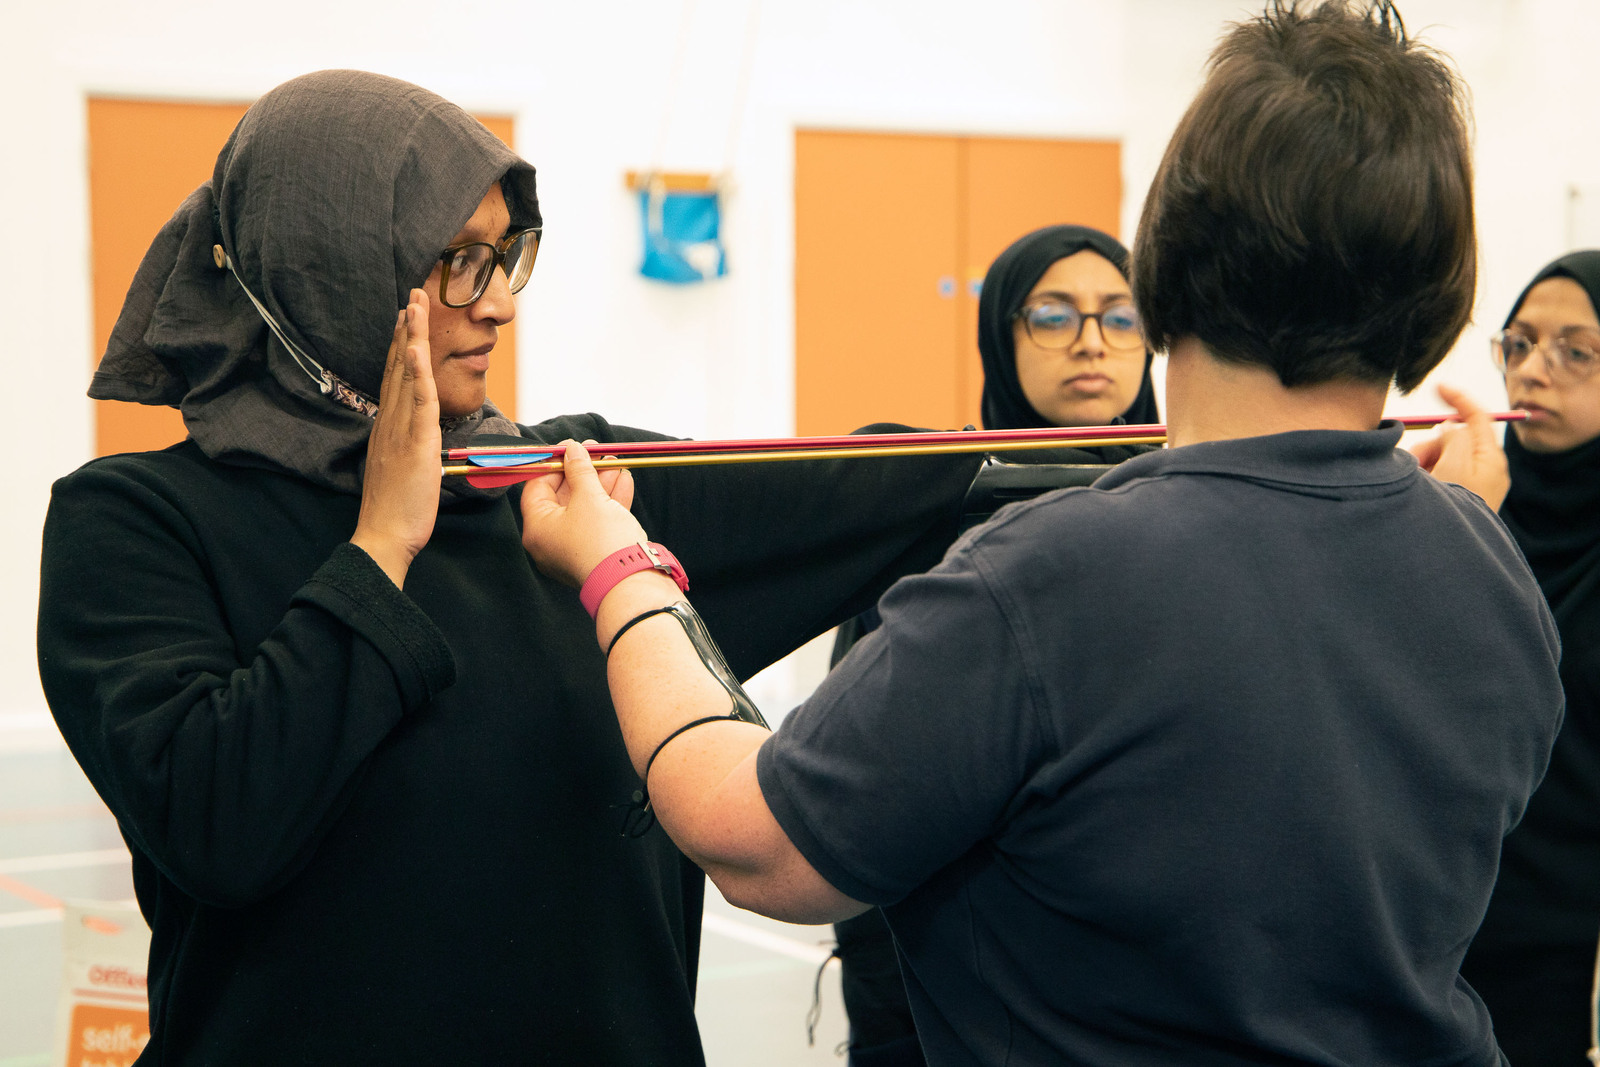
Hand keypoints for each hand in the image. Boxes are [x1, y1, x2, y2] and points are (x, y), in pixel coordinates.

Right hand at [351, 289, 440, 586]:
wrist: (383, 536)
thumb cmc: (396, 510)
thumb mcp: (402, 469)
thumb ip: (406, 447)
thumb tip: (416, 438)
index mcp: (388, 427)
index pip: (396, 377)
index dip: (401, 346)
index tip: (407, 318)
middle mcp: (389, 421)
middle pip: (397, 366)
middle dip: (406, 329)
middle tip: (412, 295)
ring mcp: (399, 429)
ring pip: (406, 375)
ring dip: (411, 338)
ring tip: (415, 305)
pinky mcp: (414, 443)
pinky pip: (417, 401)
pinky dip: (416, 372)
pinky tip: (415, 348)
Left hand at [520, 439, 646, 586]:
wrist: (630, 580)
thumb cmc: (601, 539)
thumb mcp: (588, 496)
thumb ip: (579, 469)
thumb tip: (572, 450)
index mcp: (537, 528)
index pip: (537, 487)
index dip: (554, 464)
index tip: (569, 447)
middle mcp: (550, 541)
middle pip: (563, 497)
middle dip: (582, 472)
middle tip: (596, 451)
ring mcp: (574, 548)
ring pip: (584, 508)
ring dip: (600, 483)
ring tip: (614, 462)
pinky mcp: (596, 553)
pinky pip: (598, 522)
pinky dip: (610, 502)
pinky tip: (623, 480)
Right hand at [1408, 384, 1509, 509]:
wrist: (1452, 554)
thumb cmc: (1456, 509)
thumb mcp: (1454, 465)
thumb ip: (1454, 437)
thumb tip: (1450, 427)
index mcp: (1490, 458)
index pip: (1477, 417)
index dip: (1458, 398)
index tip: (1437, 386)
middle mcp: (1483, 468)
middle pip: (1453, 438)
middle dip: (1429, 444)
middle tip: (1414, 461)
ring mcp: (1470, 483)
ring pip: (1440, 456)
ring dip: (1422, 462)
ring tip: (1415, 482)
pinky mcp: (1456, 496)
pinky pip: (1436, 474)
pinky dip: (1423, 476)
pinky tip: (1417, 489)